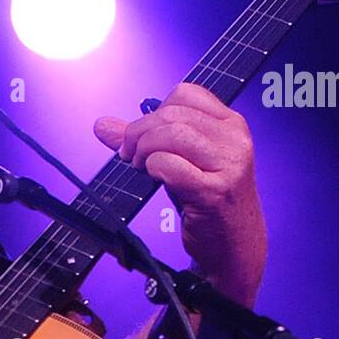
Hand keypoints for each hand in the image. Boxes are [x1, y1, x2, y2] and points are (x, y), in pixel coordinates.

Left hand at [93, 83, 266, 304]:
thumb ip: (144, 140)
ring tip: (143, 167)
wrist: (235, 245)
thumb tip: (103, 125)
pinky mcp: (215, 191)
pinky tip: (157, 179)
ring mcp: (228, 164)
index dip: (153, 112)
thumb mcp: (180, 161)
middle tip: (131, 156)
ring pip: (171, 134)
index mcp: (230, 124)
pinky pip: (169, 165)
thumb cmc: (208, 200)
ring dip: (144, 151)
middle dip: (139, 133)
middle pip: (172, 114)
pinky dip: (154, 169)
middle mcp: (234, 139)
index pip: (185, 93)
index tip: (142, 136)